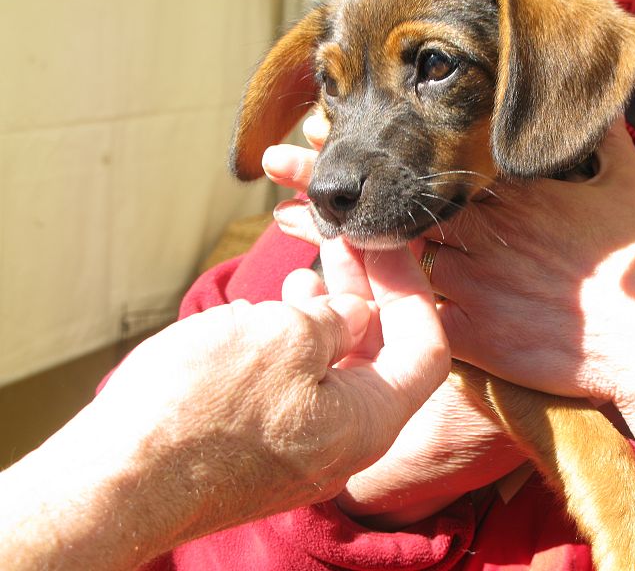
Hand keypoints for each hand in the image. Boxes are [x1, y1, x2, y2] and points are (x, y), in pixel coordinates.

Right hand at [0, 243, 448, 570]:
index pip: (425, 349)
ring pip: (335, 368)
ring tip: (301, 275)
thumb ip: (332, 320)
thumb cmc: (200, 408)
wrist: (115, 484)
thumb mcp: (282, 337)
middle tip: (342, 243)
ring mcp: (304, 450)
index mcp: (369, 421)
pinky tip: (267, 316)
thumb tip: (350, 315)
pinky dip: (294, 345)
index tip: (385, 244)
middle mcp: (346, 443)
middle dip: (363, 292)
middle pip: (380, 355)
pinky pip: (299, 388)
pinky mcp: (264, 448)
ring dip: (325, 315)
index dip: (409, 288)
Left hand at [270, 113, 634, 477]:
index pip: (425, 161)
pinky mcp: (470, 335)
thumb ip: (593, 133)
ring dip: (334, 243)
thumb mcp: (623, 175)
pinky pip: (405, 321)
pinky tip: (327, 299)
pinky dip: (365, 309)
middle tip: (280, 165)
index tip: (331, 129)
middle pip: (391, 204)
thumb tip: (596, 95)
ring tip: (287, 222)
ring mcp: (470, 283)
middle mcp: (479, 231)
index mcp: (508, 190)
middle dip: (332, 184)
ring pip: (387, 261)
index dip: (375, 145)